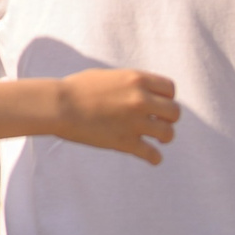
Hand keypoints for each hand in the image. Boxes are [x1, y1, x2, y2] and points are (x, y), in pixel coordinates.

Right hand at [53, 68, 179, 163]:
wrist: (59, 105)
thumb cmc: (77, 88)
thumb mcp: (108, 76)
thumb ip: (129, 83)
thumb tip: (142, 91)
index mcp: (137, 79)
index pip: (170, 89)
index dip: (166, 98)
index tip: (159, 105)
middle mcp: (140, 100)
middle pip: (174, 112)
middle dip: (168, 118)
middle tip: (159, 123)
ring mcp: (135, 122)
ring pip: (168, 133)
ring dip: (164, 137)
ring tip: (157, 140)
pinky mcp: (125, 142)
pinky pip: (152, 154)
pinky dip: (154, 158)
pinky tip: (152, 157)